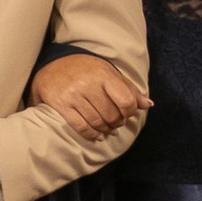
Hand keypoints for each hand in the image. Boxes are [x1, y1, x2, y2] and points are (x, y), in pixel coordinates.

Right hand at [30, 52, 149, 141]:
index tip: (126, 114)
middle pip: (112, 115)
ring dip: (106, 131)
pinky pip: (81, 126)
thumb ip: (129, 89)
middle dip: (117, 123)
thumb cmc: (86, 69)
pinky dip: (91, 134)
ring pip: (97, 122)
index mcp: (104, 74)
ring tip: (108, 131)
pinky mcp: (61, 104)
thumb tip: (148, 105)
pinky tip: (96, 136)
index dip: (129, 112)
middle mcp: (89, 84)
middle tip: (116, 124)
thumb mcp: (109, 73)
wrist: (53, 64)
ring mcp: (74, 95)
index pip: (126, 101)